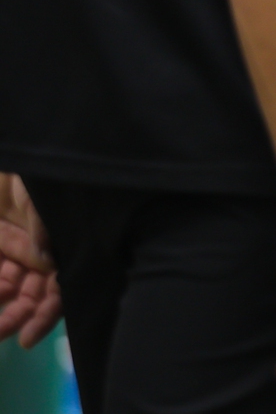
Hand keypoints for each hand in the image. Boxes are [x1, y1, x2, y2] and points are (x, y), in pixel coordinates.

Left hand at [0, 174, 59, 347]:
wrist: (13, 151)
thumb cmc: (31, 171)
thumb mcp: (40, 193)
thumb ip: (42, 224)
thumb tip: (46, 263)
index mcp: (58, 240)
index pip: (57, 283)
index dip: (47, 311)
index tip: (29, 335)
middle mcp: (36, 251)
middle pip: (31, 292)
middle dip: (18, 315)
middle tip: (1, 334)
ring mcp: (10, 249)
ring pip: (8, 287)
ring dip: (1, 307)